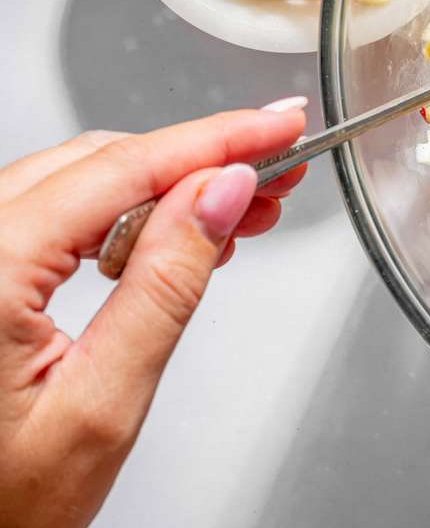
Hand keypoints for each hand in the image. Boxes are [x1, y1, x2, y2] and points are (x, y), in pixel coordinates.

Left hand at [0, 101, 308, 527]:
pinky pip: (52, 215)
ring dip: (166, 187)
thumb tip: (218, 195)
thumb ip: (165, 286)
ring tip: (244, 207)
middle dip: (201, 160)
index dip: (216, 140)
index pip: (122, 170)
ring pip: (78, 182)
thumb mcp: (104, 403)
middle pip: (100, 164)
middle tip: (280, 170)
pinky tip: (173, 233)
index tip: (279, 125)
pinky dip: (122, 214)